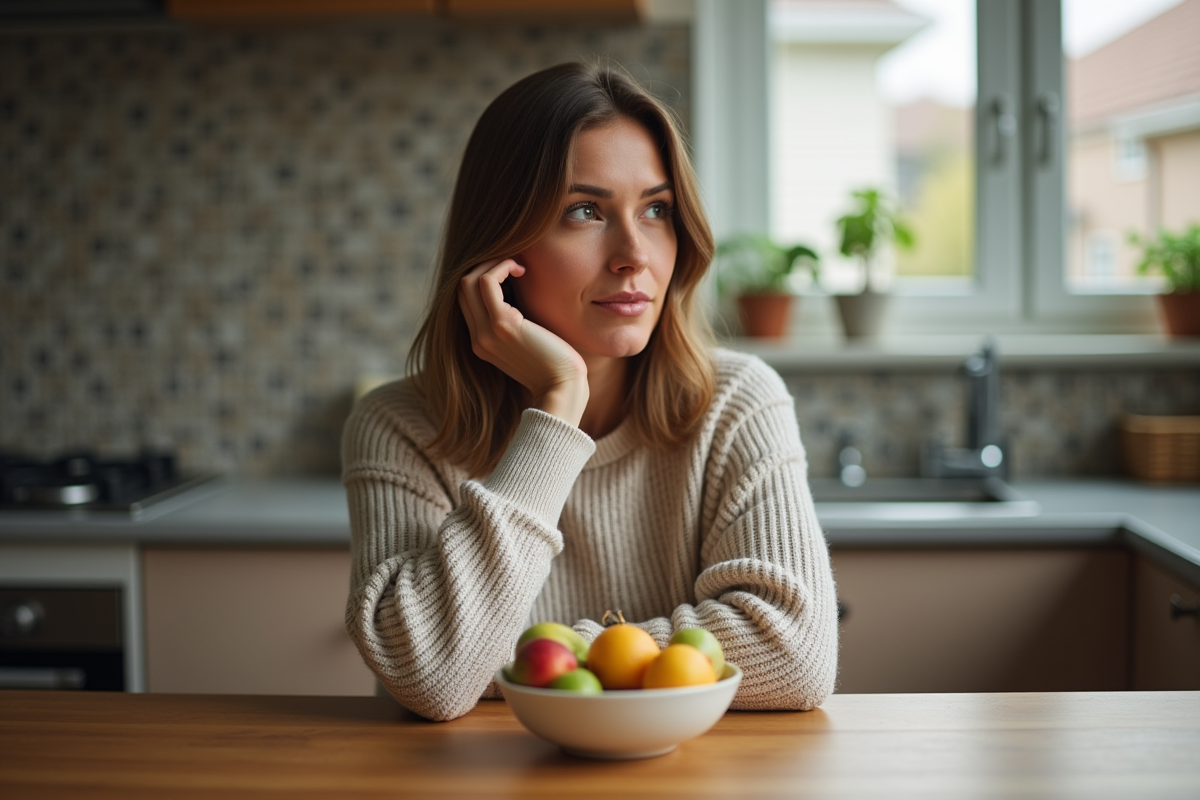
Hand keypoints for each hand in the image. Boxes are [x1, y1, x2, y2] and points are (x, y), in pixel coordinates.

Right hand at [458, 258, 588, 425]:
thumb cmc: (556, 364)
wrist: (563, 388)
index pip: (467, 301)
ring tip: (517, 265)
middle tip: (512, 263)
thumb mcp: (529, 340)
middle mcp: (478, 338)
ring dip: (492, 264)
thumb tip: (520, 292)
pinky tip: (521, 270)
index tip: (511, 274)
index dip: (484, 279)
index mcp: (482, 343)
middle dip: (484, 267)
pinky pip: (487, 282)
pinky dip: (501, 267)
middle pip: (461, 288)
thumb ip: (517, 321)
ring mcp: (486, 332)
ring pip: (469, 282)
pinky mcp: (502, 325)